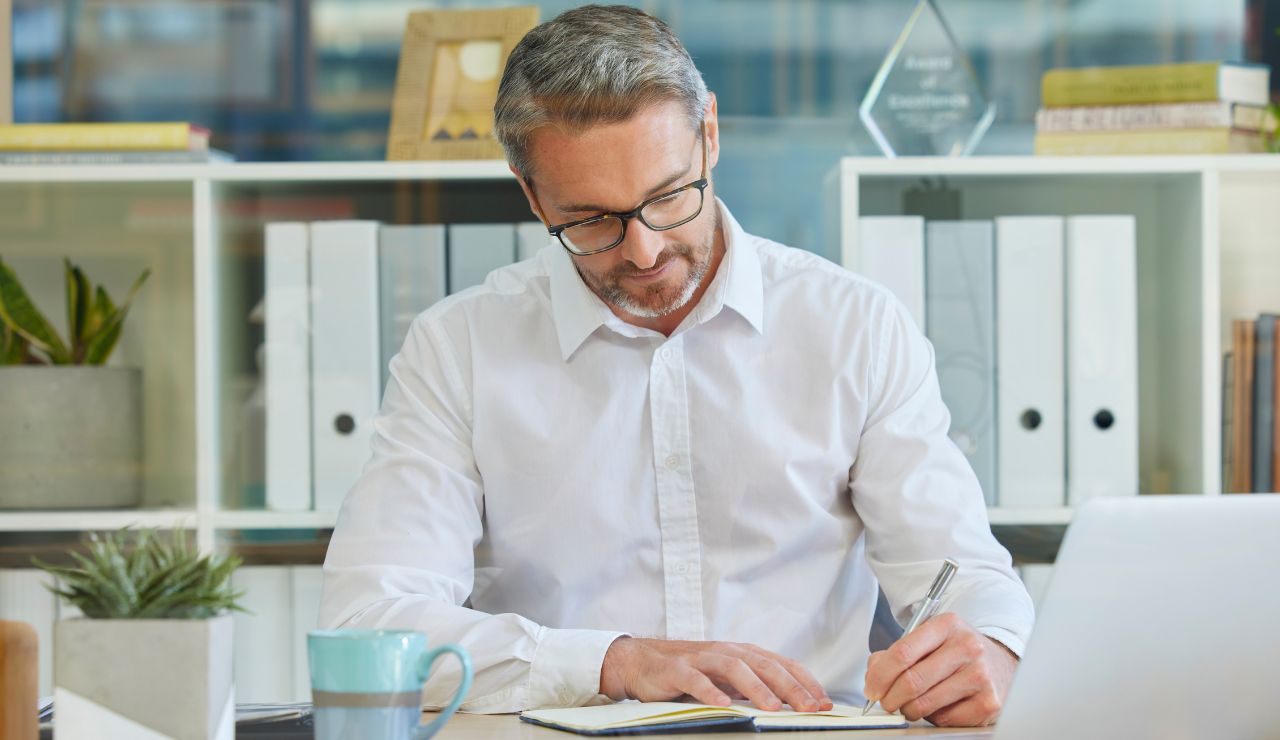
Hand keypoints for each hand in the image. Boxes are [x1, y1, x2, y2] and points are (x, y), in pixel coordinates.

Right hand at [599, 637, 832, 712]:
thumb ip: (754, 686)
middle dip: (790, 687)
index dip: (805, 681)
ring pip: (734, 668)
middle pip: (764, 665)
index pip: (782, 664)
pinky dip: (710, 691)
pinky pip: (696, 679)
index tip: (824, 702)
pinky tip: (723, 705)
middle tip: (810, 707)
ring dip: (756, 688)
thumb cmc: (689, 670)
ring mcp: (702, 658)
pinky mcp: (677, 669)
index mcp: (743, 653)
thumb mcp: (727, 678)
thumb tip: (792, 702)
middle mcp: (726, 651)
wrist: (642, 661)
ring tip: (773, 707)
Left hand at [863, 613, 1017, 726]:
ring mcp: (980, 675)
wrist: (1001, 664)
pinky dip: (933, 718)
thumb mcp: (930, 639)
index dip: (880, 675)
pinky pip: (945, 718)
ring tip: (910, 704)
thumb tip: (874, 675)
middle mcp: (967, 647)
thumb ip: (898, 652)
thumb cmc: (957, 652)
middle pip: (912, 680)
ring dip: (909, 710)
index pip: (903, 652)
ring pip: (925, 703)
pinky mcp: (988, 702)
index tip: (872, 689)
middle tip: (886, 702)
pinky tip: (938, 706)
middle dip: (890, 698)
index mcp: (947, 625)